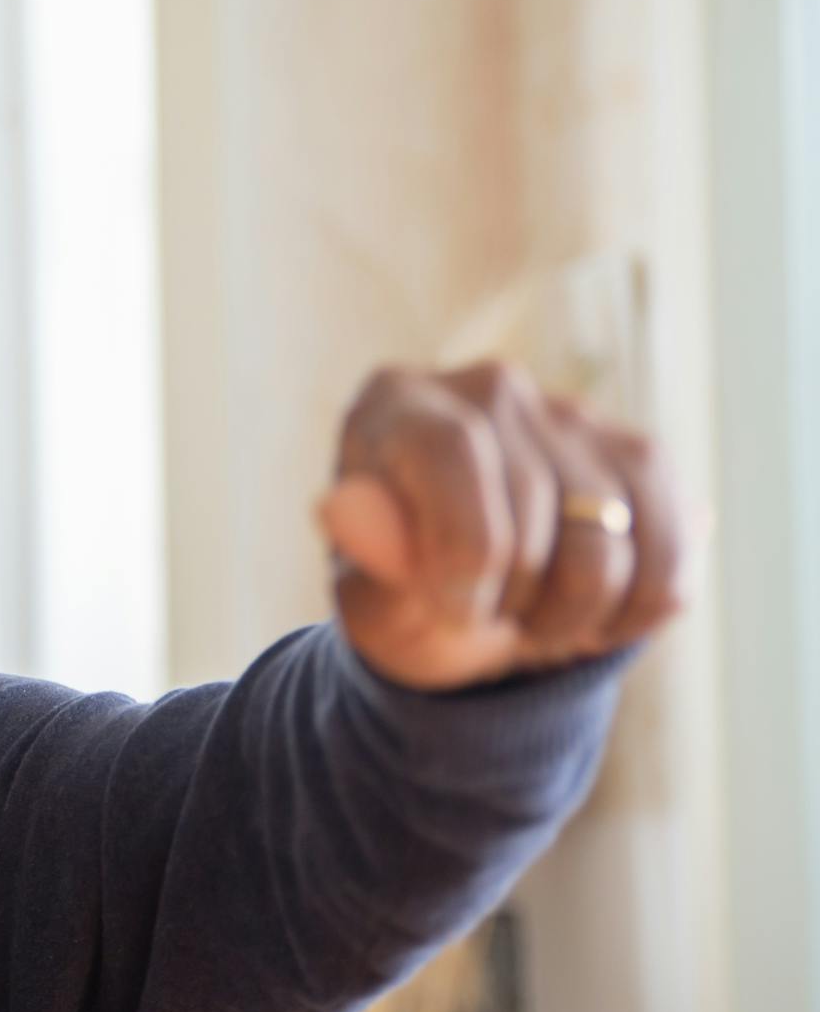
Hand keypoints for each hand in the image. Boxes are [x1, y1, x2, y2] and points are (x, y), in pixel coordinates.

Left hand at [318, 362, 686, 691]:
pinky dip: (637, 610)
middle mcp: (488, 387)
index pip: (455, 451)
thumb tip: (339, 509)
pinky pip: (671, 546)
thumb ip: (362, 557)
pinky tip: (591, 621)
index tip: (457, 613)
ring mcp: (572, 413)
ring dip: (577, 613)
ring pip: (611, 528)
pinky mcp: (640, 454)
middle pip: (538, 499)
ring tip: (533, 624)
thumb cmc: (400, 594)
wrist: (465, 606)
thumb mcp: (366, 594)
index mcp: (397, 404)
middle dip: (516, 597)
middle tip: (488, 624)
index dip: (465, 548)